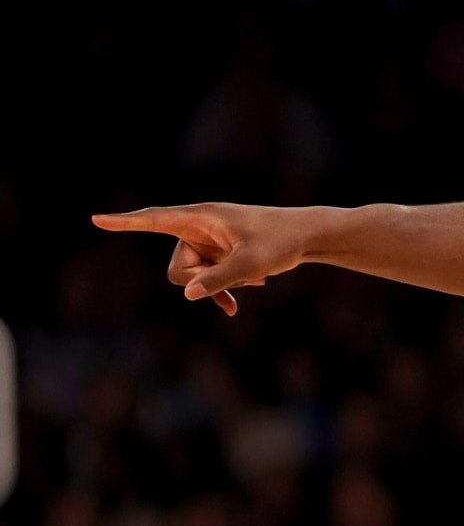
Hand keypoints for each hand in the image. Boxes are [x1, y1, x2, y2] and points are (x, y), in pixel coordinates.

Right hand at [91, 203, 307, 315]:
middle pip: (177, 268)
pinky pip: (203, 282)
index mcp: (201, 217)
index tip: (97, 219)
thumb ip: (218, 279)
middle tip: (240, 275)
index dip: (126, 223)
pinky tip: (234, 309)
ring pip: (191, 278)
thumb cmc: (280, 242)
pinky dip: (218, 293)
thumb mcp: (251, 263)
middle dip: (201, 281)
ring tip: (253, 278)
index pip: (156, 219)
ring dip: (218, 286)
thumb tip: (187, 294)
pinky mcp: (216, 255)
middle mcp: (198, 228)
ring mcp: (206, 243)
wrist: (305, 237)